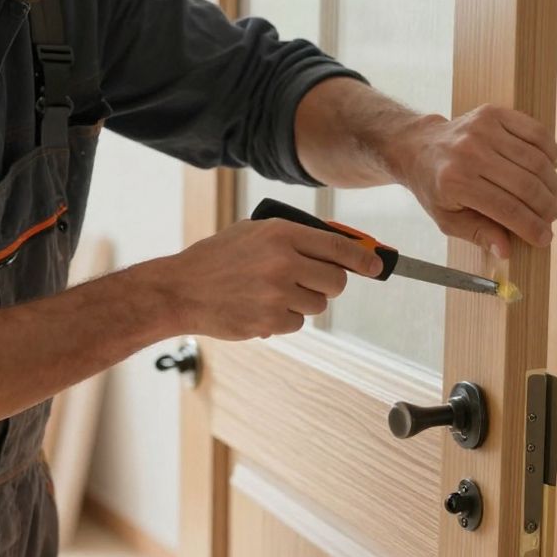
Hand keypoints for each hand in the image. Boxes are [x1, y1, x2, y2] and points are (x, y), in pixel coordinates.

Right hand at [149, 219, 381, 340]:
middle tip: (312, 284)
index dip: (365, 259)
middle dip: (329, 285)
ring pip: (317, 305)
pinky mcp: (269, 321)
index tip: (376, 266)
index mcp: (281, 233)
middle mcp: (283, 262)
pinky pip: (297, 324)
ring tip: (271, 294)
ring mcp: (277, 294)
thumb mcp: (252, 233)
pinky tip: (259, 308)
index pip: (340, 247)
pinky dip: (284, 320)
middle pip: (336, 282)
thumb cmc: (216, 259)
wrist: (180, 290)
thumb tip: (339, 248)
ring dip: (302, 303)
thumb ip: (292, 237)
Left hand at [392, 105, 556, 258]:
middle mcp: (470, 152)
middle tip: (551, 217)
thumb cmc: (435, 187)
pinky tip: (547, 168)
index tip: (545, 239)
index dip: (532, 227)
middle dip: (546, 207)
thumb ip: (477, 234)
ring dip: (550, 183)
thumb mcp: (447, 218)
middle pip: (526, 185)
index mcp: (456, 182)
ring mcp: (483, 129)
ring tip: (550, 196)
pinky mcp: (494, 113)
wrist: (419, 147)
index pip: (507, 209)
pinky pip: (537, 133)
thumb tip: (505, 251)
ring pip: (536, 160)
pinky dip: (550, 153)